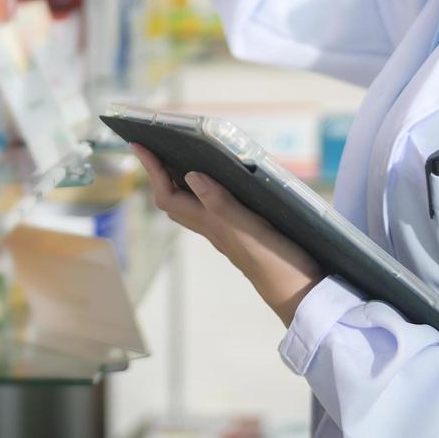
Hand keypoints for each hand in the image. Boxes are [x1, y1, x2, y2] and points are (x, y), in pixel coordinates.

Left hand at [130, 143, 323, 326]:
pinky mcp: (246, 232)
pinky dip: (209, 187)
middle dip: (159, 172)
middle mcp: (215, 227)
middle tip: (154, 146)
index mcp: (211, 224)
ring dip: (181, 179)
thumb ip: (220, 203)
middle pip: (174, 199)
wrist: (300, 293)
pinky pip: (214, 205)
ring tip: (179, 155)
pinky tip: (222, 178)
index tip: (138, 145)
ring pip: (193, 204)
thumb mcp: (249, 228)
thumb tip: (190, 175)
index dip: (152, 170)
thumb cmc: (277, 262)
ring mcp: (229, 231)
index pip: (169, 195)